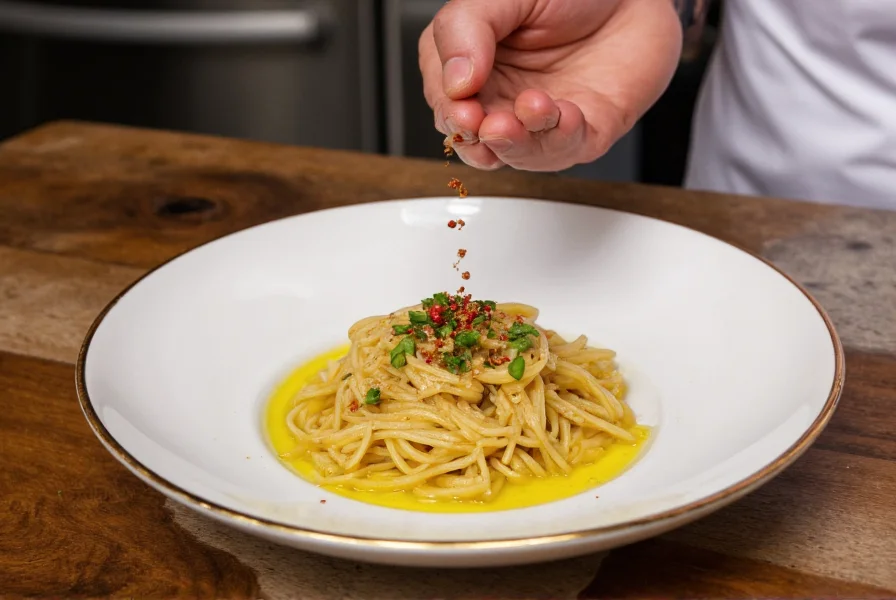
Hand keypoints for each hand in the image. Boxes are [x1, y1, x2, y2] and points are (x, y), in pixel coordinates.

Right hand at [419, 0, 681, 171]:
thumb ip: (466, 29)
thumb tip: (455, 82)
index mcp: (474, 66)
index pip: (446, 101)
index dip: (450, 109)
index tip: (462, 103)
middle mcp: (503, 97)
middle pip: (476, 140)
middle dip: (480, 138)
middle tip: (485, 123)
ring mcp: (541, 119)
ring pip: (518, 153)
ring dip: (519, 142)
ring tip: (531, 107)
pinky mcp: (583, 131)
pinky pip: (565, 149)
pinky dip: (561, 137)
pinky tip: (564, 113)